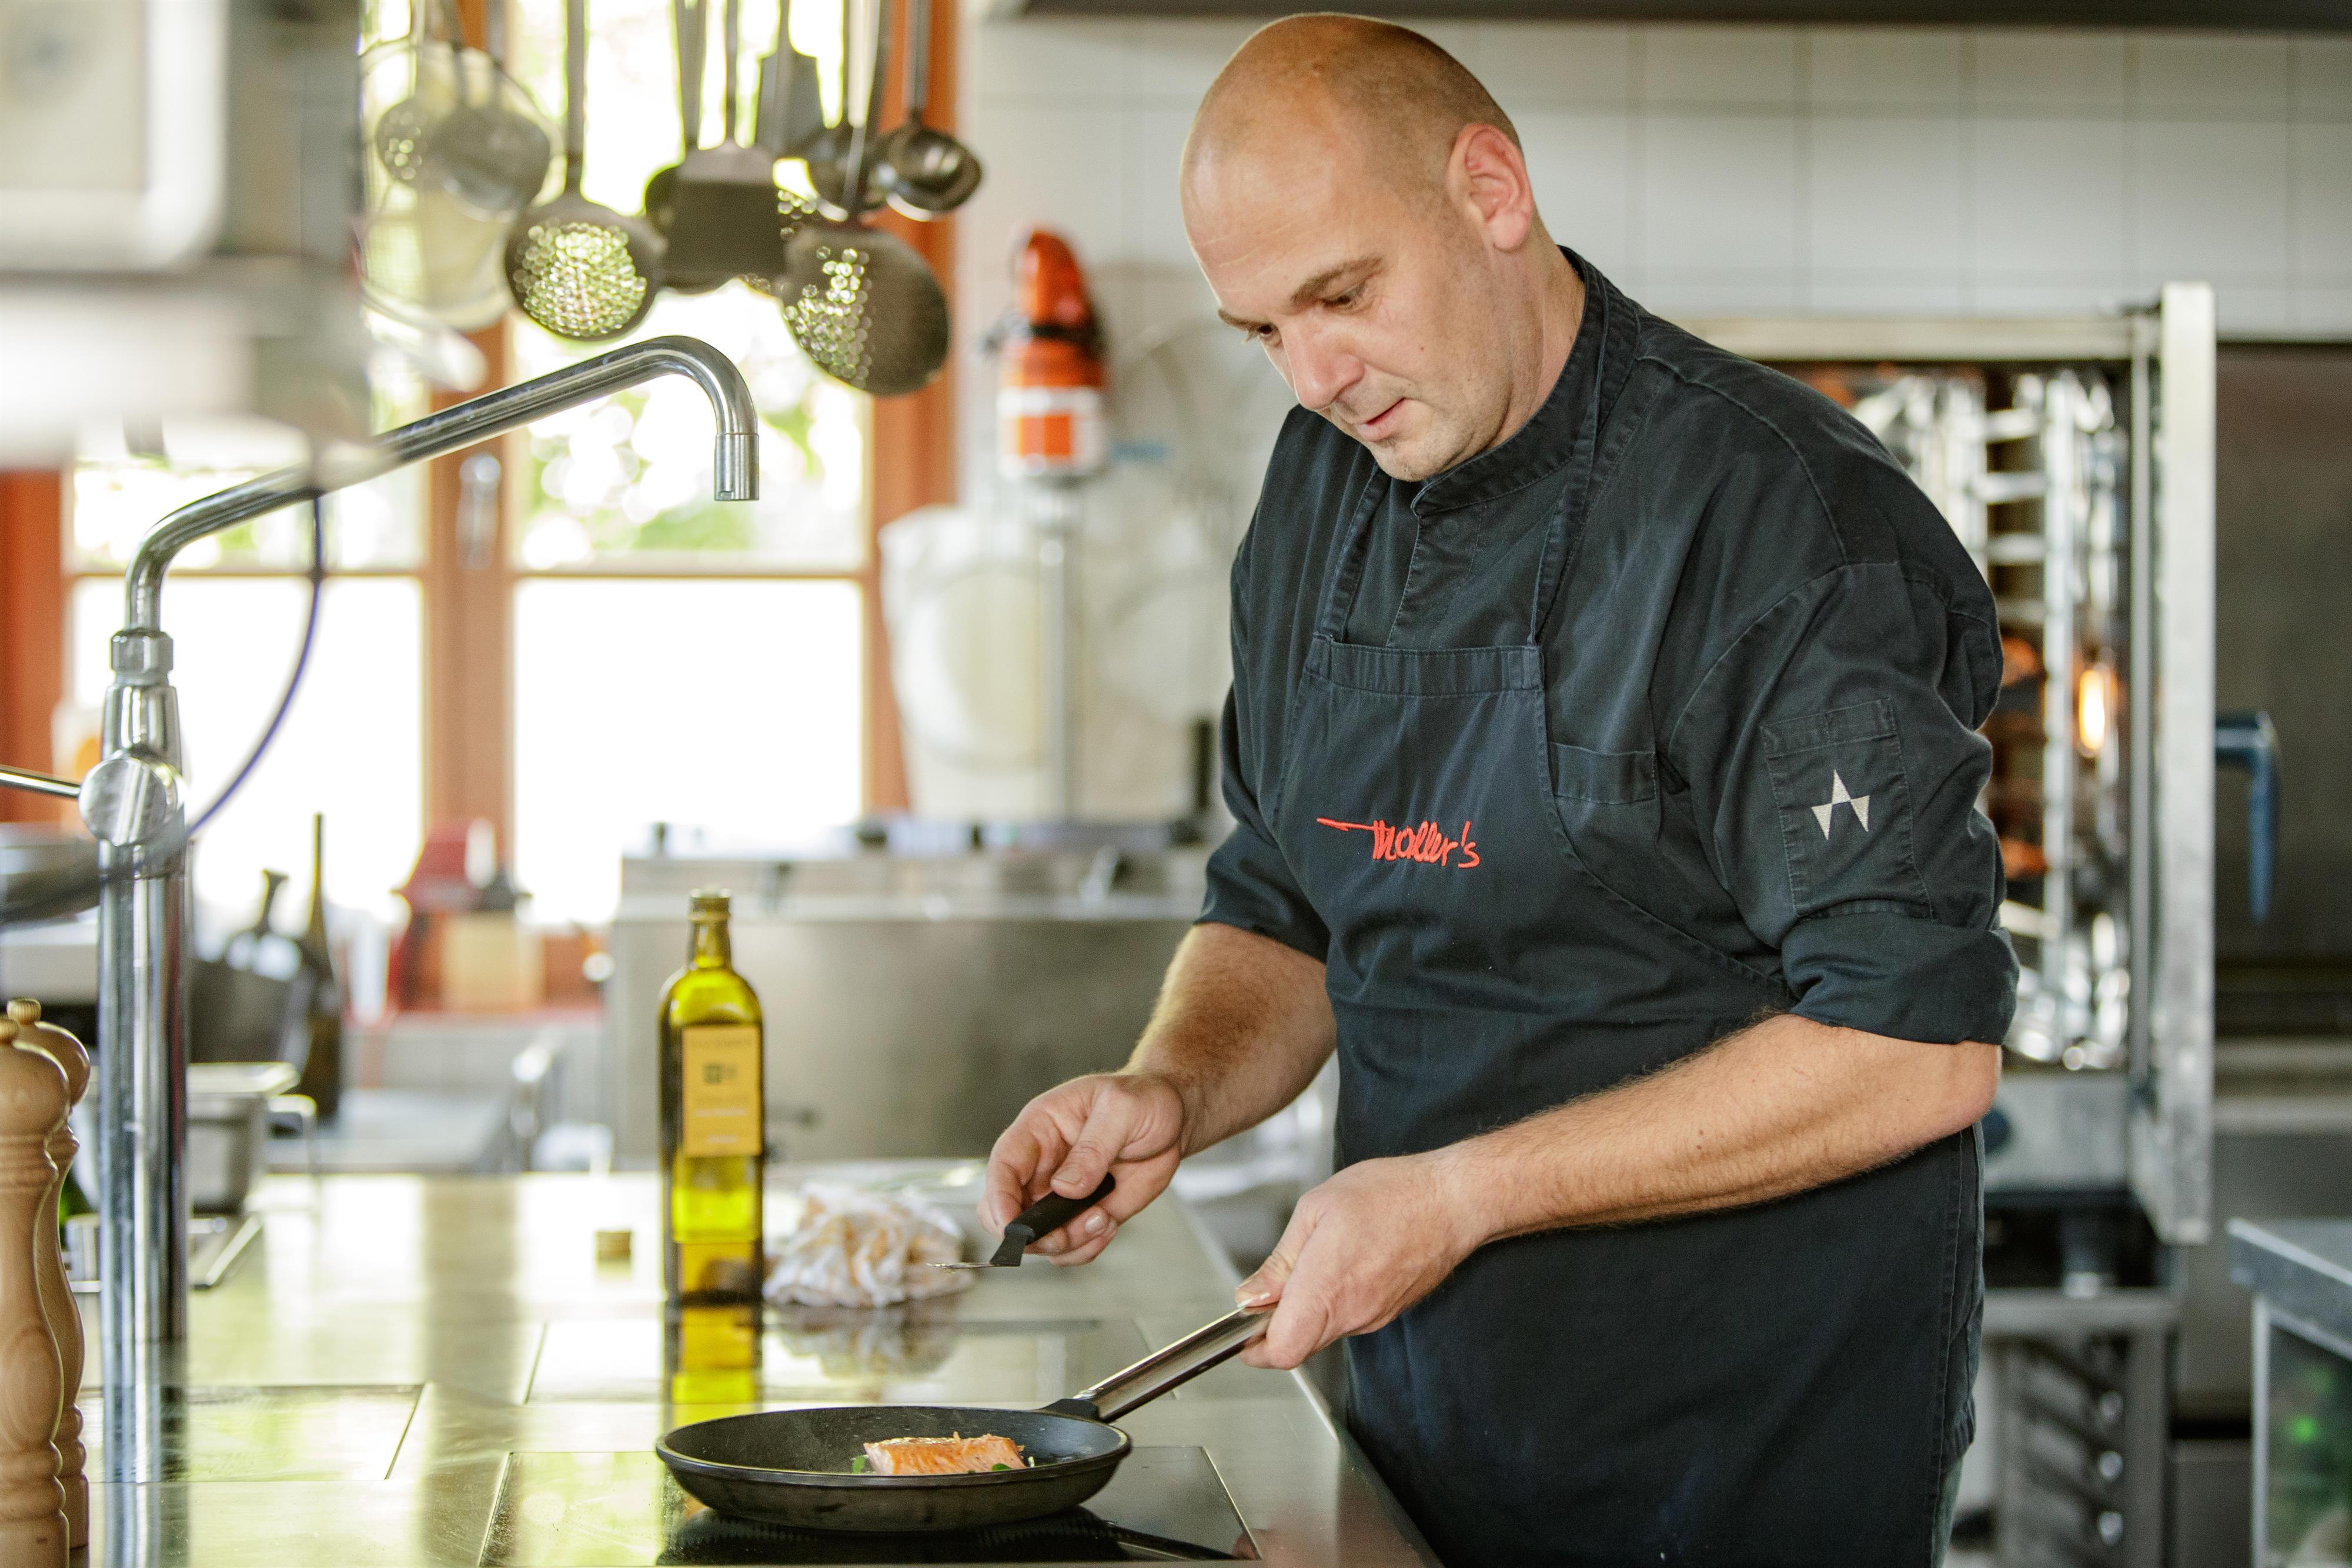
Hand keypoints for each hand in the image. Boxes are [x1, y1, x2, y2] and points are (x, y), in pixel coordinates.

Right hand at [982, 1072, 1188, 1265]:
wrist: (1175, 1119)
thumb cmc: (1144, 1100)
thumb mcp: (1122, 1110)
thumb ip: (1093, 1147)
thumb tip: (1064, 1187)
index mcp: (1040, 1129)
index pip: (1003, 1166)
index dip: (999, 1199)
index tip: (1012, 1228)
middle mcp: (1043, 1166)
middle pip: (1008, 1211)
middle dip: (1030, 1234)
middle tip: (1062, 1237)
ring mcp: (1061, 1195)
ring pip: (1039, 1237)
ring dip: (1067, 1243)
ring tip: (1103, 1219)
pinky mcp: (1084, 1214)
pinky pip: (1071, 1246)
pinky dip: (1087, 1248)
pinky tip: (1110, 1224)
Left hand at [1234, 1153, 1485, 1369]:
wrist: (1454, 1201)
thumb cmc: (1392, 1194)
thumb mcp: (1317, 1209)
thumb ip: (1281, 1261)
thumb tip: (1252, 1295)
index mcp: (1327, 1287)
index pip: (1282, 1350)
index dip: (1255, 1349)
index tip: (1243, 1333)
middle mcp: (1352, 1312)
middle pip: (1299, 1344)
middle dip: (1276, 1325)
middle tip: (1270, 1288)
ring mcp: (1374, 1316)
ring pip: (1323, 1331)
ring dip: (1305, 1310)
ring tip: (1313, 1262)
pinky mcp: (1389, 1311)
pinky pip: (1348, 1319)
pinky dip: (1333, 1302)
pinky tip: (1341, 1264)